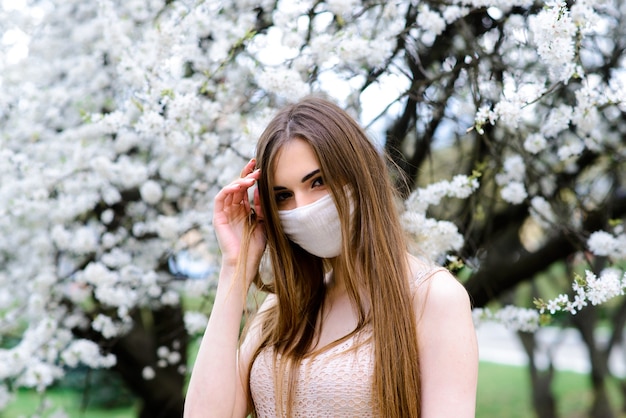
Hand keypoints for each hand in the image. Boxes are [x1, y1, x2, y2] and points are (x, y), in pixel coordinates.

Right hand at [213, 159, 265, 277]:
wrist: (245, 261)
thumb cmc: (255, 246)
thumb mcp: (263, 222)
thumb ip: (261, 207)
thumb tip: (260, 190)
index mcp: (244, 209)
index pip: (246, 189)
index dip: (251, 176)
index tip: (261, 166)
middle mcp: (234, 209)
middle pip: (238, 186)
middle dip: (246, 174)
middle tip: (256, 165)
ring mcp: (225, 212)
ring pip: (229, 190)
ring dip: (239, 182)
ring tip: (251, 179)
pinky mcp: (218, 217)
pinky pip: (220, 199)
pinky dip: (228, 190)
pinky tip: (239, 186)